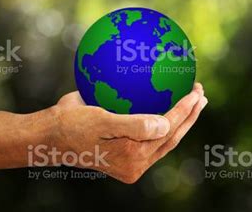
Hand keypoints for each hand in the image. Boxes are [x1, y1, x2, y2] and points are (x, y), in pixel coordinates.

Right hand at [32, 83, 207, 183]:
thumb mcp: (100, 122)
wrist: (51, 135)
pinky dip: (161, 117)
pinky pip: (149, 132)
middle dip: (189, 115)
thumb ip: (133, 126)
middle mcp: (136, 160)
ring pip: (164, 136)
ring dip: (181, 118)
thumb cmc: (72, 125)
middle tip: (201, 93)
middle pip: (171, 136)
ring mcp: (131, 156)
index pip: (167, 131)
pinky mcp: (126, 148)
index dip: (184, 111)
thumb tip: (165, 125)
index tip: (196, 91)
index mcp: (133, 158)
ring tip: (193, 99)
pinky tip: (165, 100)